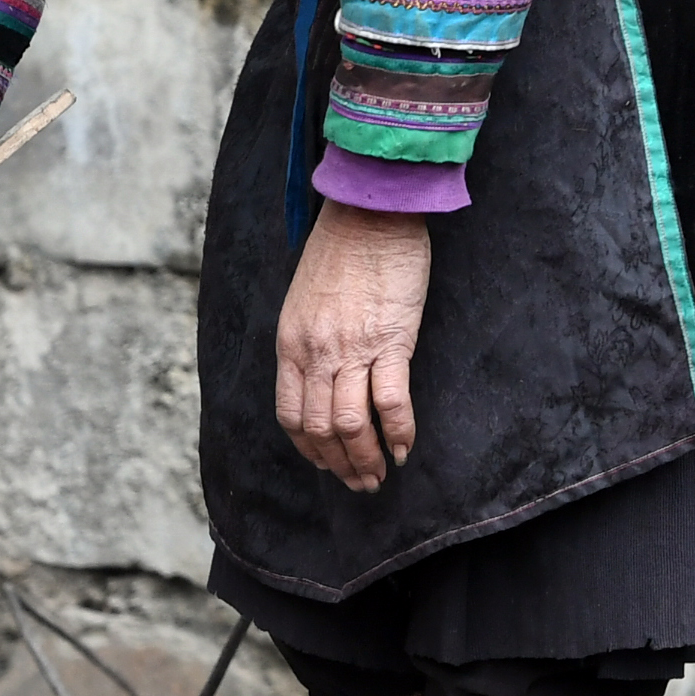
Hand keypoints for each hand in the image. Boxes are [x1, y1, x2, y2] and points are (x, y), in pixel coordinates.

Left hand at [274, 202, 430, 491]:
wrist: (371, 212)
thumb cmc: (342, 250)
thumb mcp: (306, 300)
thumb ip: (309, 341)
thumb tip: (320, 379)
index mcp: (290, 343)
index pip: (290, 415)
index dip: (309, 449)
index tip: (327, 464)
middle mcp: (314, 352)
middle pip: (319, 428)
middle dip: (339, 464)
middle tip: (360, 483)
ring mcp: (351, 349)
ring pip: (350, 423)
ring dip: (366, 459)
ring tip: (380, 475)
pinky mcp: (391, 340)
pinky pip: (389, 402)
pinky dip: (397, 433)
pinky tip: (404, 448)